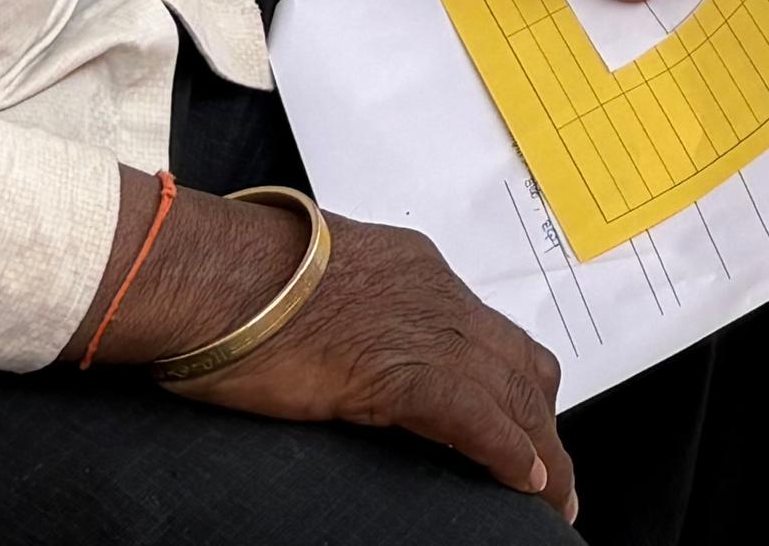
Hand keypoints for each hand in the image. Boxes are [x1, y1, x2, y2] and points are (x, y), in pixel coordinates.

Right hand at [173, 212, 576, 517]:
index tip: (529, 422)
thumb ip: (357, 313)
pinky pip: (476, 416)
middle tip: (555, 476)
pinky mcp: (400, 371)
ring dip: (543, 451)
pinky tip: (526, 483)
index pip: (491, 333)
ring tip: (553, 497)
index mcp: (417, 273)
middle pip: (521, 366)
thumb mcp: (320, 287)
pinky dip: (508, 452)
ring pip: (514, 394)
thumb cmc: (239, 277)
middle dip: (544, 423)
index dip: (516, 384)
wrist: (214, 271)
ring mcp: (425, 332)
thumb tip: (354, 348)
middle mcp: (437, 297)